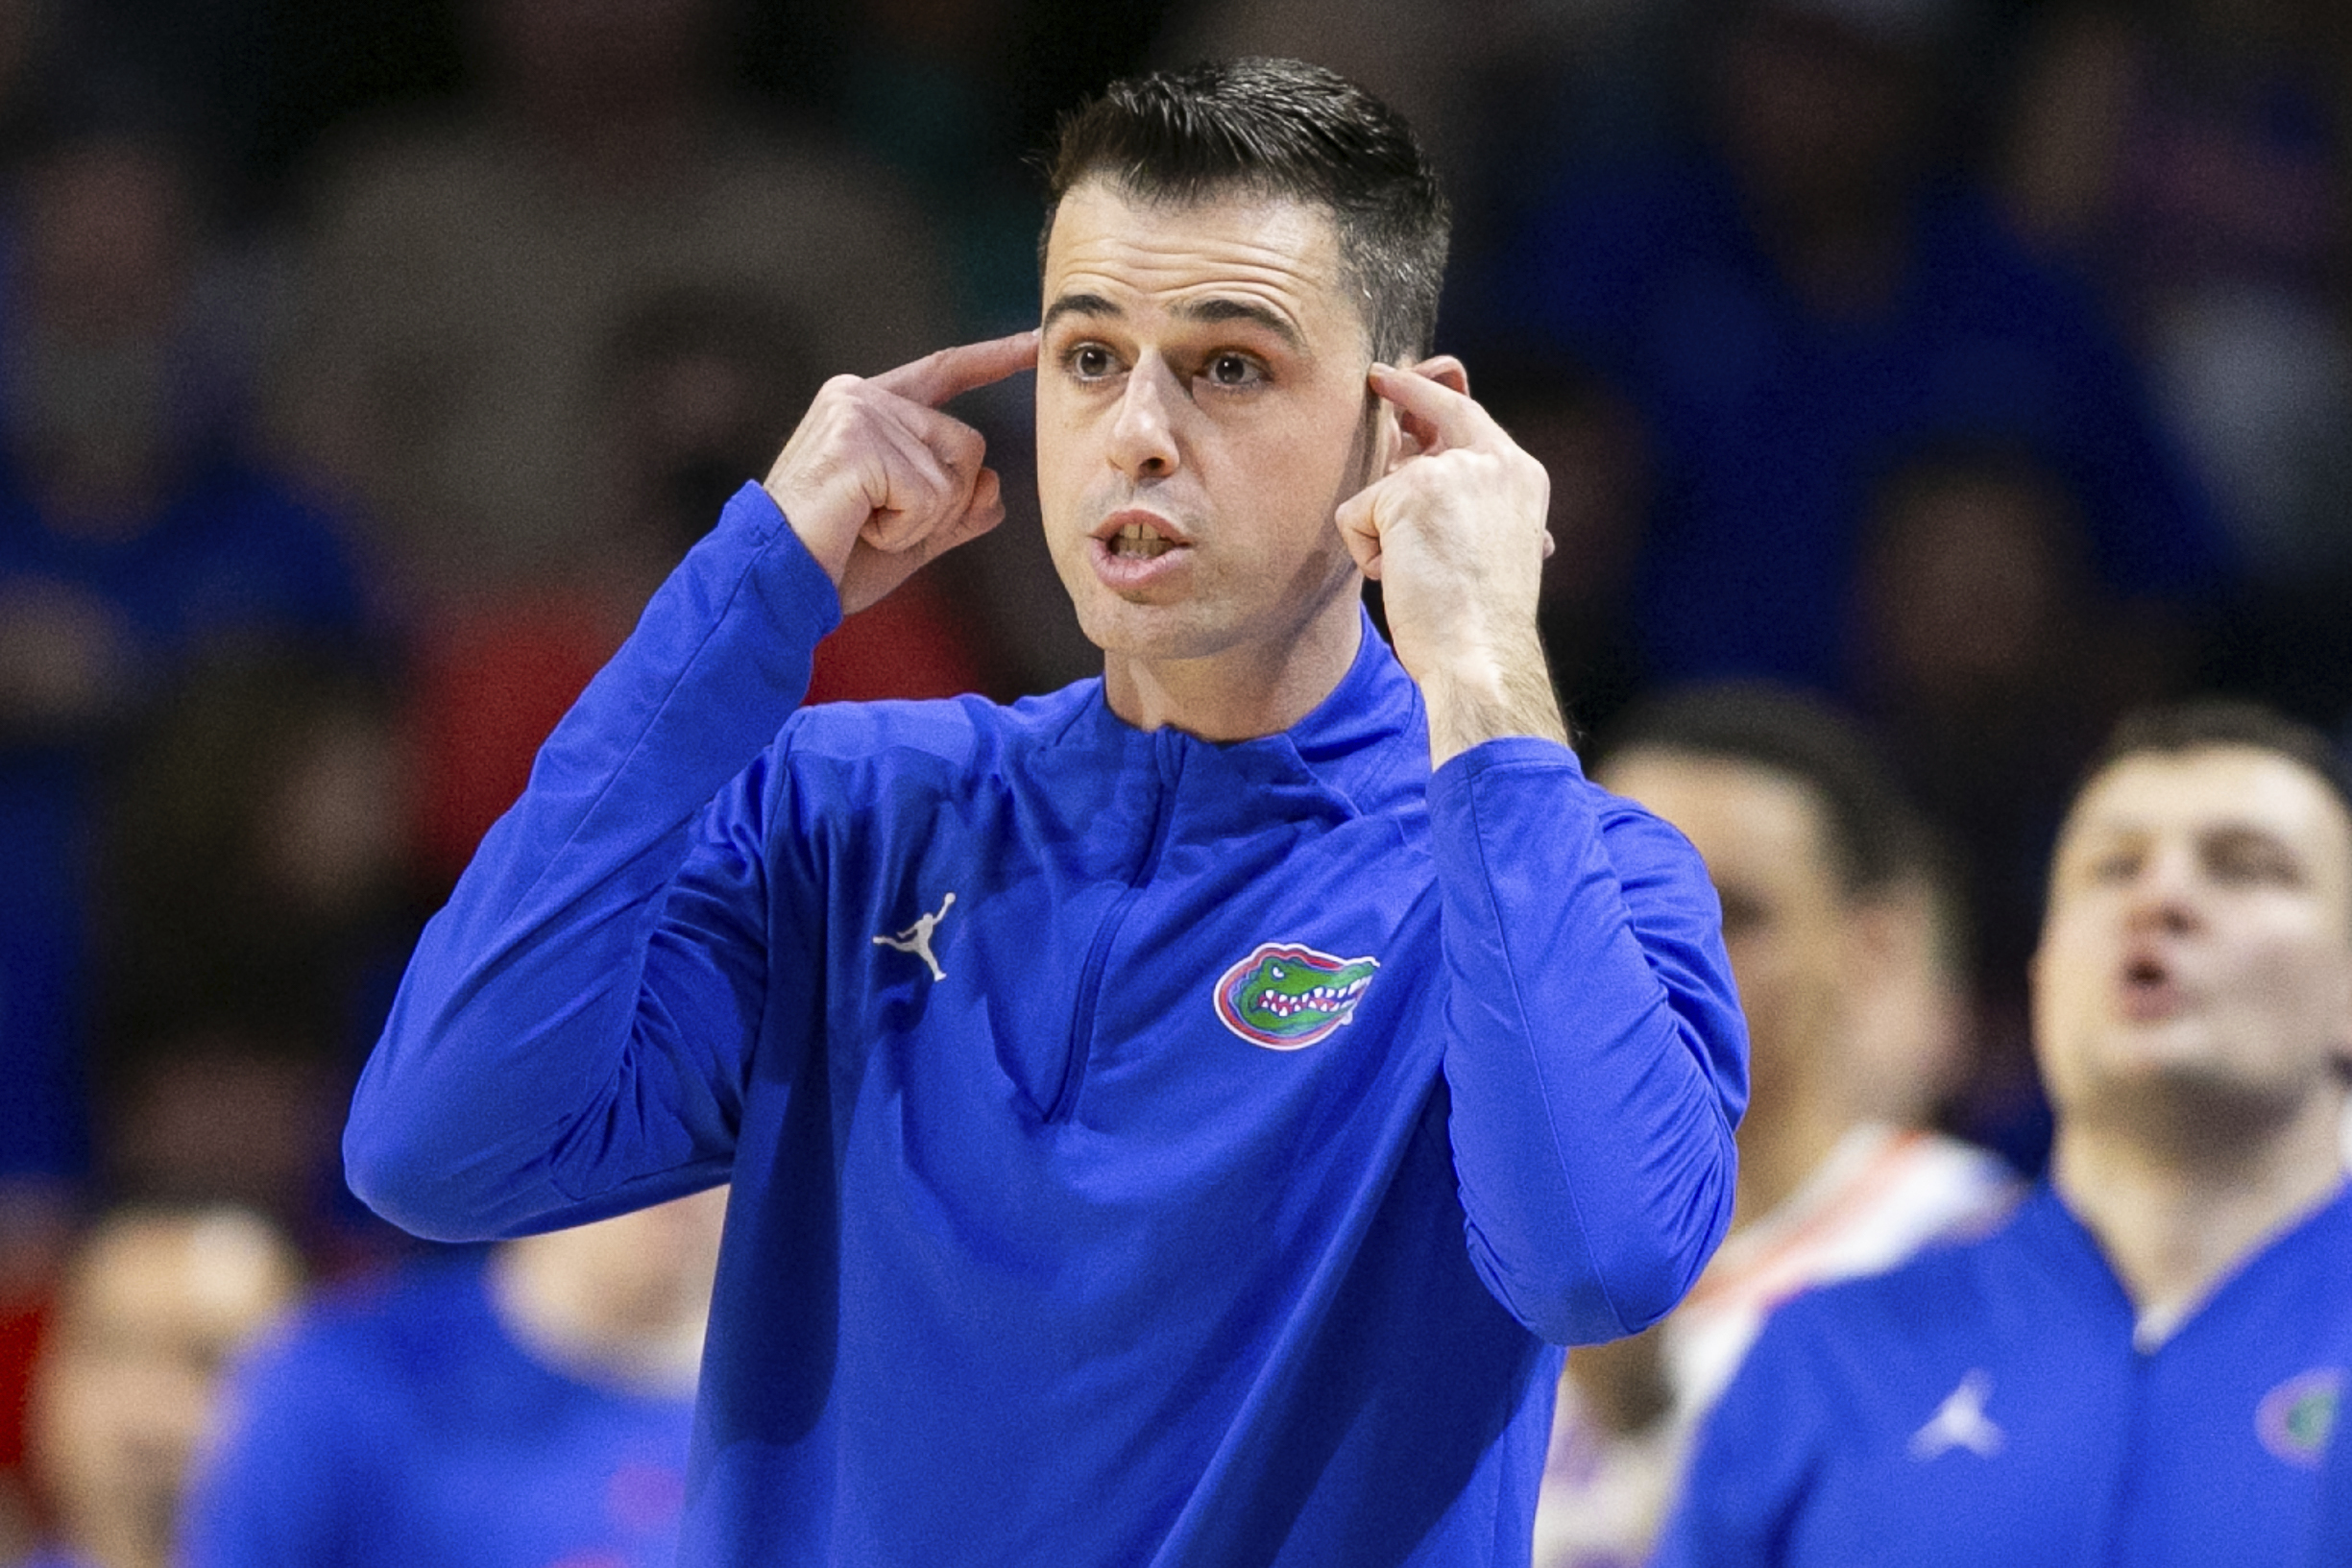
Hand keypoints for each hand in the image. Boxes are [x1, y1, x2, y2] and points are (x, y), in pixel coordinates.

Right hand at [762, 331, 1036, 614]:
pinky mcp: (855, 442)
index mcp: (869, 406)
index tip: (1037, 341)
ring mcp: (857, 413)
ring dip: (923, 521)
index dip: (995, 358)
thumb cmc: (834, 561)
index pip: (945, 372)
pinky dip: (905, 530)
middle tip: (882, 525)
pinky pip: (929, 495)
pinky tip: (862, 529)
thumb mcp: (912, 534)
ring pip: (954, 474)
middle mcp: (861, 395)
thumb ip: (956, 508)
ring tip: (866, 527)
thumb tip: (994, 485)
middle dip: (946, 505)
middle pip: (968, 444)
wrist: (776, 585)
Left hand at [1337, 359, 1566, 763]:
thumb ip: (1463, 503)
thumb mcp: (1486, 547)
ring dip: (1382, 536)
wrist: (1481, 656)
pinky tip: (1399, 578)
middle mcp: (1493, 461)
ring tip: (1416, 575)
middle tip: (1377, 375)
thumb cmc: (1480, 622)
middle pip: (1432, 411)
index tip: (1397, 376)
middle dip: (1402, 390)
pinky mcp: (1408, 493)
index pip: (1470, 417)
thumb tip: (1414, 474)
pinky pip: (1354, 516)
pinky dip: (1363, 554)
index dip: (1430, 396)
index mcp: (1520, 477)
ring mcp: (1451, 472)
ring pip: (1383, 488)